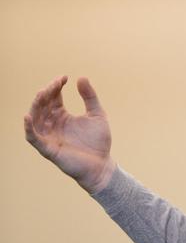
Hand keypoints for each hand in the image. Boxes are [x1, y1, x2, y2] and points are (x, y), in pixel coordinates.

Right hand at [24, 75, 115, 193]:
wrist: (102, 164)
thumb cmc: (98, 141)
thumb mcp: (97, 114)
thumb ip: (90, 97)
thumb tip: (81, 77)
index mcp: (63, 116)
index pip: (53, 98)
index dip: (56, 86)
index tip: (64, 78)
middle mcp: (53, 125)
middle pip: (43, 105)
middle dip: (47, 93)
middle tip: (56, 83)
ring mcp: (49, 136)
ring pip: (35, 118)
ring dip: (36, 105)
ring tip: (42, 93)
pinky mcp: (48, 149)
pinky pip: (33, 138)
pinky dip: (28, 128)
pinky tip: (27, 117)